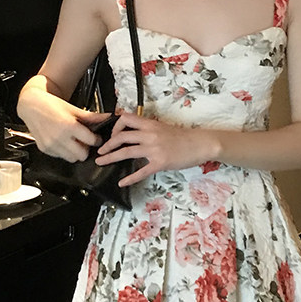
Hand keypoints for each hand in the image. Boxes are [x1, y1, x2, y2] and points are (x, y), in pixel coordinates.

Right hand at [18, 86, 111, 162]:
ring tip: (74, 142)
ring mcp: (51, 145)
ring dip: (75, 152)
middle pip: (82, 155)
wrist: (31, 105)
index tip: (96, 138)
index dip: (97, 140)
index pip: (91, 141)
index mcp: (69, 126)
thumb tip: (107, 117)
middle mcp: (59, 137)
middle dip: (86, 149)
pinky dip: (64, 152)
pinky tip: (63, 142)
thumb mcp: (73, 109)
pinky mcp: (45, 149)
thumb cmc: (50, 104)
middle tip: (85, 141)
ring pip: (71, 159)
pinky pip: (60, 157)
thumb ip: (91, 116)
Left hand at [95, 111, 213, 185]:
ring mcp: (154, 149)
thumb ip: (148, 130)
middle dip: (107, 145)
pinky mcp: (160, 162)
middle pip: (121, 136)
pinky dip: (129, 178)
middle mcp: (150, 134)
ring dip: (111, 158)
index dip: (115, 126)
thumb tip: (134, 135)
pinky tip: (122, 182)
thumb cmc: (184, 137)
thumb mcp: (163, 128)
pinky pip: (141, 171)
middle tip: (99, 152)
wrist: (201, 144)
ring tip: (101, 163)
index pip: (126, 119)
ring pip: (126, 152)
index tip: (111, 135)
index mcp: (150, 124)